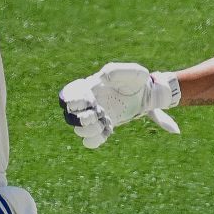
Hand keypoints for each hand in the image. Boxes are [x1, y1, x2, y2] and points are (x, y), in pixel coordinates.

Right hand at [58, 62, 179, 147]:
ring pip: (78, 131)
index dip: (72, 101)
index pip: (66, 96)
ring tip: (106, 121)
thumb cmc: (137, 80)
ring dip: (91, 129)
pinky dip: (97, 139)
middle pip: (69, 117)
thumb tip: (101, 78)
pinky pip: (90, 141)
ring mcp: (94, 117)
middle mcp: (87, 104)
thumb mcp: (132, 71)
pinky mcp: (102, 128)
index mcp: (88, 87)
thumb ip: (117, 72)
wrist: (146, 95)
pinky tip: (109, 129)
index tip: (90, 100)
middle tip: (100, 112)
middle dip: (83, 118)